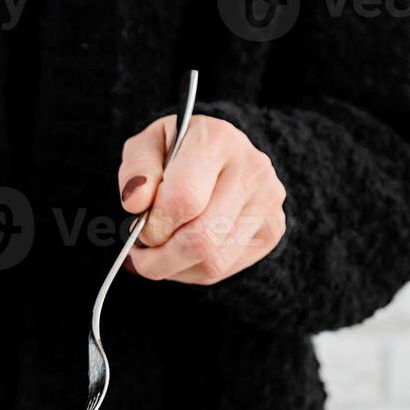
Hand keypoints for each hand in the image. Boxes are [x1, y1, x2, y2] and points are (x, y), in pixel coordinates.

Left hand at [117, 115, 285, 284]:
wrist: (220, 153)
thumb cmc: (176, 151)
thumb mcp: (146, 146)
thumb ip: (137, 170)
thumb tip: (135, 203)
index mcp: (216, 139)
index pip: (183, 200)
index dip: (153, 226)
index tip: (139, 228)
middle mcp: (251, 168)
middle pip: (201, 240)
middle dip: (161, 259)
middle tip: (142, 254)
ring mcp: (268, 201)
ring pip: (212, 263)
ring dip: (174, 268)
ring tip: (160, 251)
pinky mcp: (273, 228)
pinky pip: (224, 269)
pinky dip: (193, 271)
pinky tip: (184, 252)